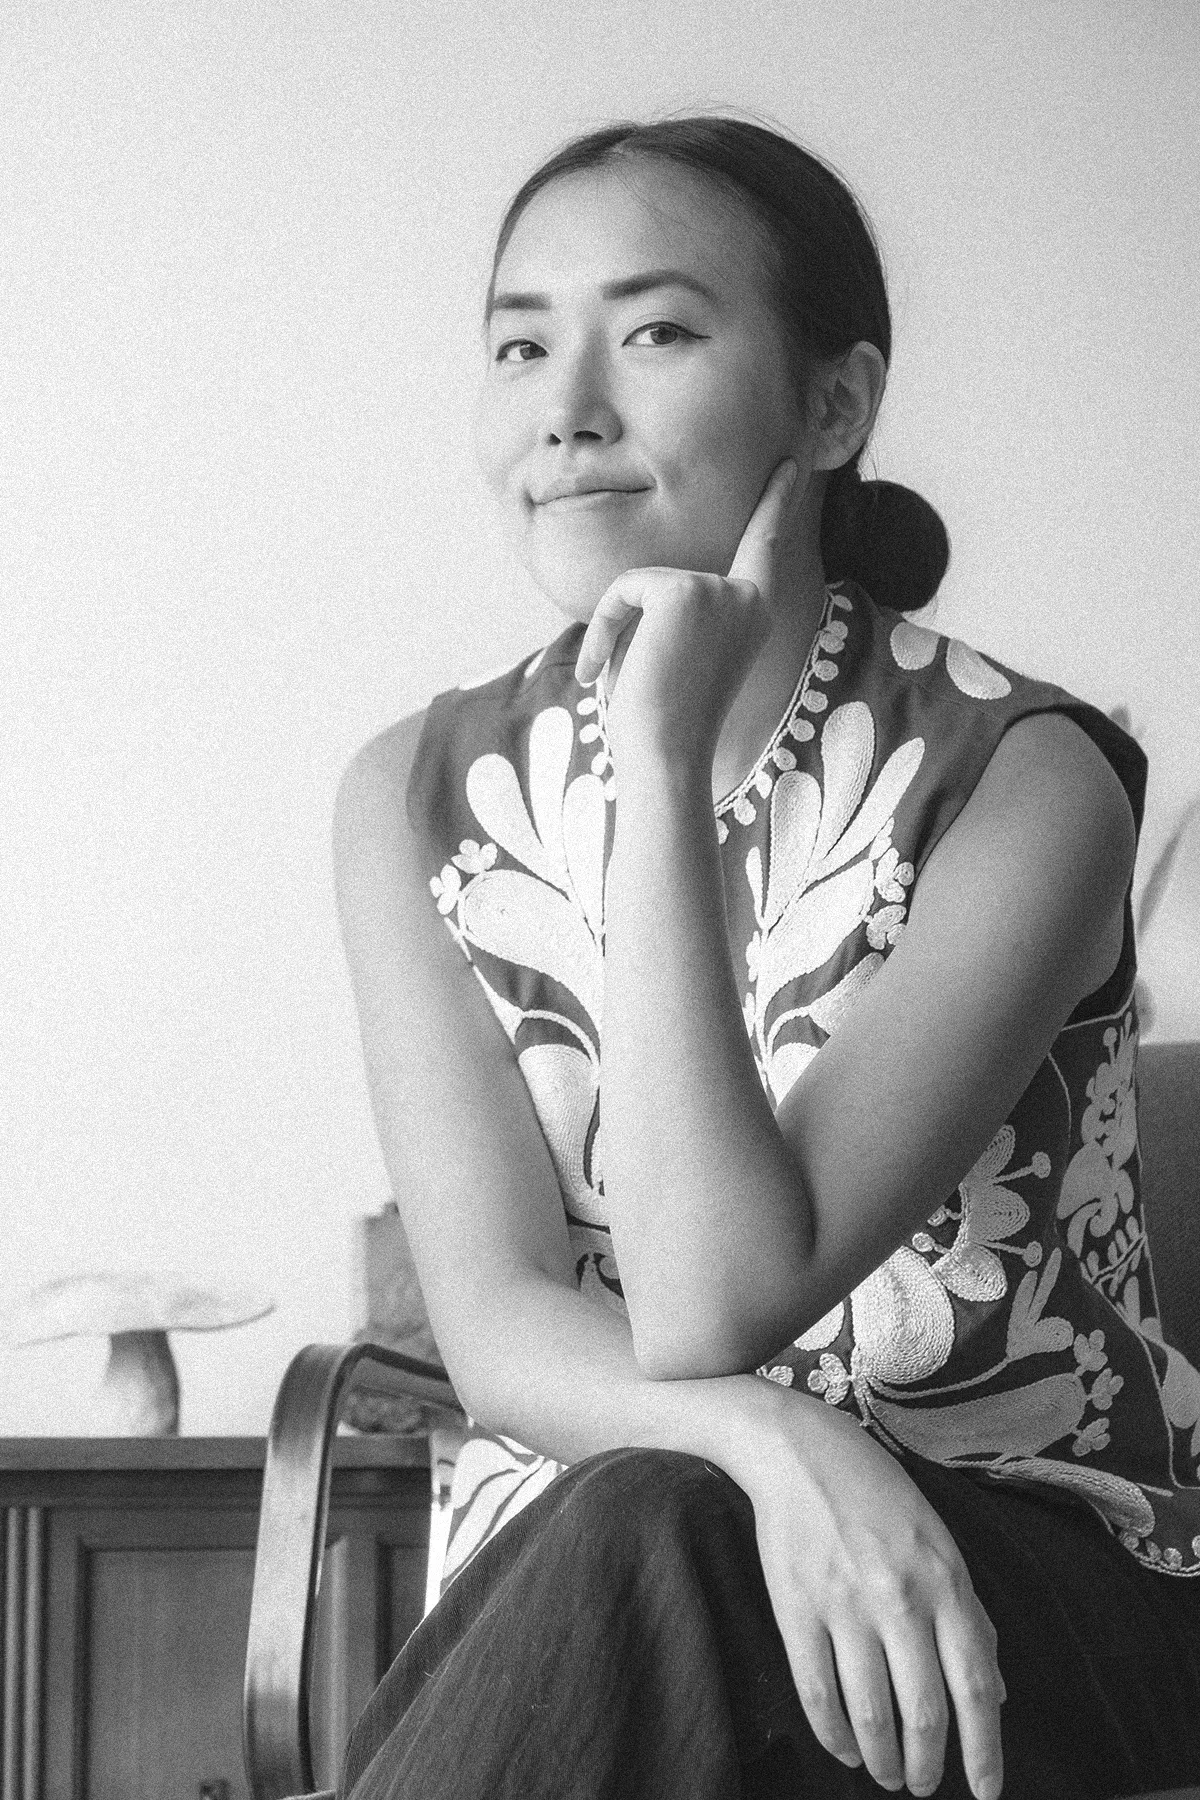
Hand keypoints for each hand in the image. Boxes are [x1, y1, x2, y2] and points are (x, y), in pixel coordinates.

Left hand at [573, 457, 797, 769]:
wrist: (668, 757)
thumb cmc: (666, 729)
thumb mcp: (677, 665)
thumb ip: (674, 622)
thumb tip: (643, 600)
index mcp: (755, 615)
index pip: (765, 546)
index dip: (777, 501)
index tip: (791, 458)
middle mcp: (749, 597)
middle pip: (663, 585)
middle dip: (620, 626)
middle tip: (613, 670)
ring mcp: (721, 590)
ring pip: (638, 590)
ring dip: (613, 639)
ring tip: (618, 687)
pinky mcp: (685, 590)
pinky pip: (624, 592)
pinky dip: (603, 632)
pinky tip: (606, 672)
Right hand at [747, 1398, 1005, 1799]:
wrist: (800, 1450)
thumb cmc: (879, 1494)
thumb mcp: (941, 1543)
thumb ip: (972, 1615)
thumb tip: (995, 1693)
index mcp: (945, 1581)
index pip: (974, 1687)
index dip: (985, 1751)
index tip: (987, 1791)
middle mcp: (900, 1598)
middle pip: (923, 1713)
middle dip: (928, 1766)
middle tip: (925, 1786)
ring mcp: (844, 1605)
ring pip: (870, 1714)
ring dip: (883, 1762)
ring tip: (889, 1776)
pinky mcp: (796, 1608)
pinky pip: (817, 1693)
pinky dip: (833, 1736)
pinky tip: (844, 1749)